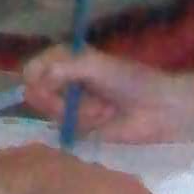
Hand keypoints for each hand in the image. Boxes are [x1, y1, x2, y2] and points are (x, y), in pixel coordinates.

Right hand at [18, 46, 193, 144]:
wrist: (161, 109)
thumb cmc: (132, 81)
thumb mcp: (96, 66)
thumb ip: (63, 68)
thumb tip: (32, 79)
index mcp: (70, 62)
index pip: (36, 67)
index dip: (33, 76)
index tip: (37, 84)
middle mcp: (68, 84)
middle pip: (38, 92)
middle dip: (52, 99)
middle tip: (67, 104)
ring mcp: (75, 108)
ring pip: (53, 113)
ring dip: (74, 113)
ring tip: (101, 112)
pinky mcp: (84, 131)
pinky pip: (66, 132)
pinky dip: (78, 128)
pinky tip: (101, 122)